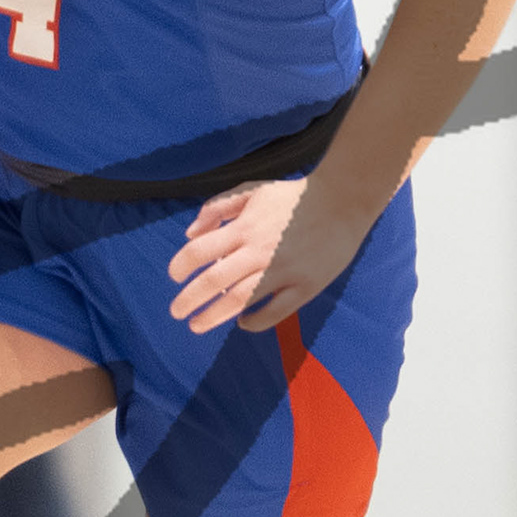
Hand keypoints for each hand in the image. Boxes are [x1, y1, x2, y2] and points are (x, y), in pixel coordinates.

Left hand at [167, 179, 306, 335]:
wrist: (342, 202)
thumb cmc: (293, 197)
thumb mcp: (252, 191)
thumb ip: (217, 208)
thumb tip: (190, 233)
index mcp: (244, 227)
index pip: (200, 250)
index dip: (181, 265)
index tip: (174, 277)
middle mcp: (259, 251)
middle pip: (214, 280)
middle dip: (190, 299)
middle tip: (176, 311)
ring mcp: (282, 271)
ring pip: (240, 299)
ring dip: (214, 315)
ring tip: (197, 325)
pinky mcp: (305, 286)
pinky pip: (276, 311)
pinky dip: (256, 321)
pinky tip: (242, 323)